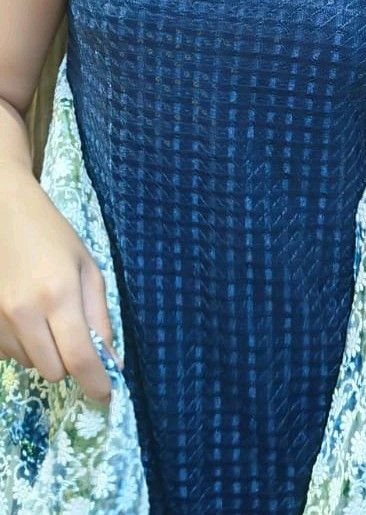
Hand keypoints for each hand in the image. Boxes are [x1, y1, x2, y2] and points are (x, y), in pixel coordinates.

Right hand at [0, 166, 118, 402]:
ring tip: (45, 315)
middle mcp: (24, 312)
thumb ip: (99, 317)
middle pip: (53, 371)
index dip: (95, 384)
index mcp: (58, 294)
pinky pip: (8, 354)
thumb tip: (112, 362)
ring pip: (30, 364)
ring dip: (45, 351)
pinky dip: (22, 344)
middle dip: (69, 362)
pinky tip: (24, 315)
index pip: (79, 358)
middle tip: (73, 334)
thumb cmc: (53, 237)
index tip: (106, 395)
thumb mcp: (87, 268)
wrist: (4, 213)